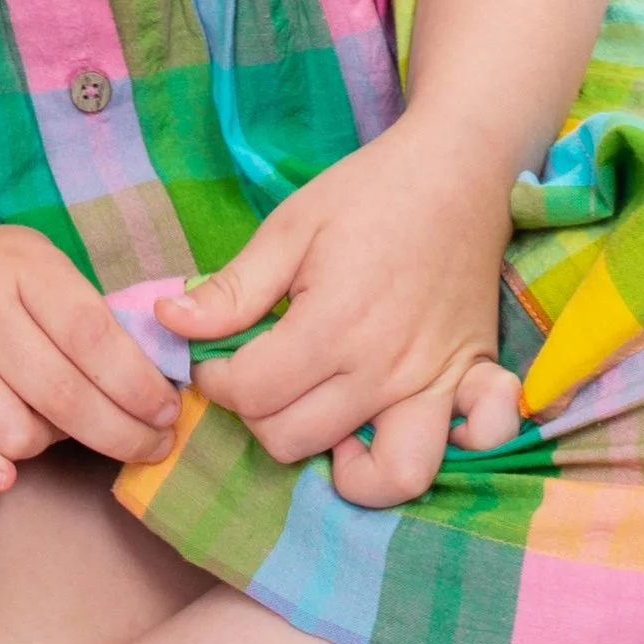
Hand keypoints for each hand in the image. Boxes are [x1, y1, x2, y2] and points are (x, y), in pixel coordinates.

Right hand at [0, 217, 182, 495]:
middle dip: (119, 432)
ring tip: (58, 430)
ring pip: (11, 429)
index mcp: (19, 264)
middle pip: (60, 392)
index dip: (137, 384)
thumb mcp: (36, 264)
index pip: (91, 335)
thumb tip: (153, 384)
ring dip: (48, 444)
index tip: (166, 414)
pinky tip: (6, 472)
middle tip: (150, 448)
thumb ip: (87, 314)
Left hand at [154, 125, 522, 504]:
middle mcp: (385, 368)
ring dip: (338, 462)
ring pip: (381, 475)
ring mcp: (435, 382)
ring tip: (320, 420)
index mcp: (332, 324)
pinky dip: (438, 453)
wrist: (456, 168)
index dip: (215, 379)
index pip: (250, 393)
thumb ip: (232, 288)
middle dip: (257, 414)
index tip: (217, 355)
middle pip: (295, 439)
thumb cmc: (368, 193)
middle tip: (259, 375)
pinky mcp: (472, 378)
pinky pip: (475, 445)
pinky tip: (393, 432)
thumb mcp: (289, 227)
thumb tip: (169, 323)